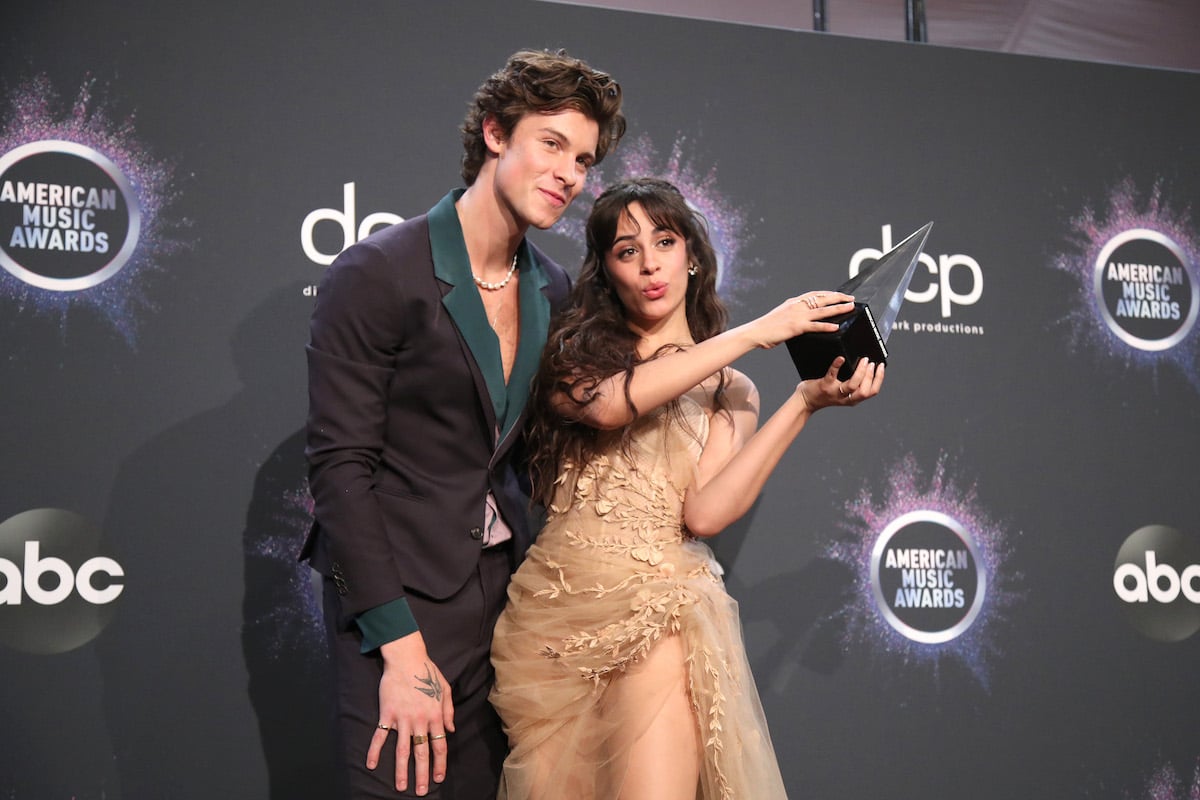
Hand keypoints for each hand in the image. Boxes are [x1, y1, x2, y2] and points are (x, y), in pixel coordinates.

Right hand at [368, 632, 453, 795]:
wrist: (407, 658)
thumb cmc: (428, 672)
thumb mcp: (446, 690)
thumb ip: (449, 712)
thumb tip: (451, 731)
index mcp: (435, 716)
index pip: (439, 746)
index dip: (439, 764)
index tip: (438, 778)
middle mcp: (420, 720)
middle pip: (422, 753)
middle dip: (422, 774)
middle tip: (420, 791)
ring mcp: (402, 718)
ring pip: (403, 749)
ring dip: (402, 770)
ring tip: (401, 786)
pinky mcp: (387, 713)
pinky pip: (380, 736)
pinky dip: (375, 751)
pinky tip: (371, 765)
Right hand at [751, 291, 855, 348]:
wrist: (755, 332)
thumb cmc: (766, 328)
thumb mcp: (781, 316)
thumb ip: (792, 315)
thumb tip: (801, 318)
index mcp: (794, 302)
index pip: (815, 294)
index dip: (829, 293)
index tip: (839, 294)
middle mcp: (797, 306)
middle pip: (822, 299)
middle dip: (838, 298)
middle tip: (851, 299)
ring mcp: (797, 315)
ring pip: (822, 310)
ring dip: (838, 308)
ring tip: (850, 308)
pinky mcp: (796, 327)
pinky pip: (815, 326)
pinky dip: (826, 326)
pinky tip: (836, 327)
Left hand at [798, 355, 884, 410]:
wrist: (805, 401)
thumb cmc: (823, 394)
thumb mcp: (842, 393)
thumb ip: (852, 384)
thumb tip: (863, 366)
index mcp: (852, 399)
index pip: (872, 392)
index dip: (879, 379)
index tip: (880, 367)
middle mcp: (845, 398)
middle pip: (864, 391)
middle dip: (871, 376)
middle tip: (870, 362)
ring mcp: (835, 392)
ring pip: (852, 385)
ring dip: (860, 372)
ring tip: (863, 360)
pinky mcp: (824, 385)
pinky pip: (832, 374)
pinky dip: (837, 365)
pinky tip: (841, 358)